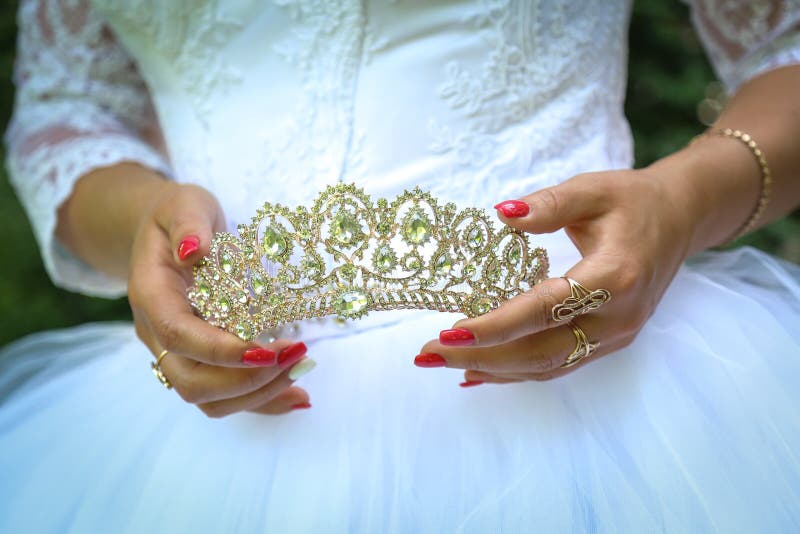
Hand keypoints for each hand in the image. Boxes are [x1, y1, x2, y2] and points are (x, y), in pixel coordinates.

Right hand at [127, 182, 314, 415]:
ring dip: (258, 394)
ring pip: (208, 399)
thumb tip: (192, 249)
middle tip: (295, 355)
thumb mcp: (183, 204)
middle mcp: (157, 333)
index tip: (267, 350)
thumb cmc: (178, 217)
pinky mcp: (200, 362)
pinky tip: (298, 395)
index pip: (178, 336)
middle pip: (191, 382)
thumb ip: (188, 224)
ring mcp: (176, 353)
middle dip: (246, 379)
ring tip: (301, 368)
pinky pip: (225, 396)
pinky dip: (262, 401)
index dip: (221, 350)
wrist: (165, 234)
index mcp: (151, 296)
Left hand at [415, 168, 694, 383]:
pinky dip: (516, 373)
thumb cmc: (633, 201)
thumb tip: (501, 214)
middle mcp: (618, 316)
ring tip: (443, 363)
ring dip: (493, 369)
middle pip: (542, 351)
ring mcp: (616, 336)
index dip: (496, 325)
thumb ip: (549, 203)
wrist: (680, 221)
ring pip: (548, 366)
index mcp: (615, 276)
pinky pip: (559, 365)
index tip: (449, 332)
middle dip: (481, 357)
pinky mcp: (610, 342)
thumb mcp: (593, 189)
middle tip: (428, 354)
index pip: (546, 309)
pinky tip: (479, 373)